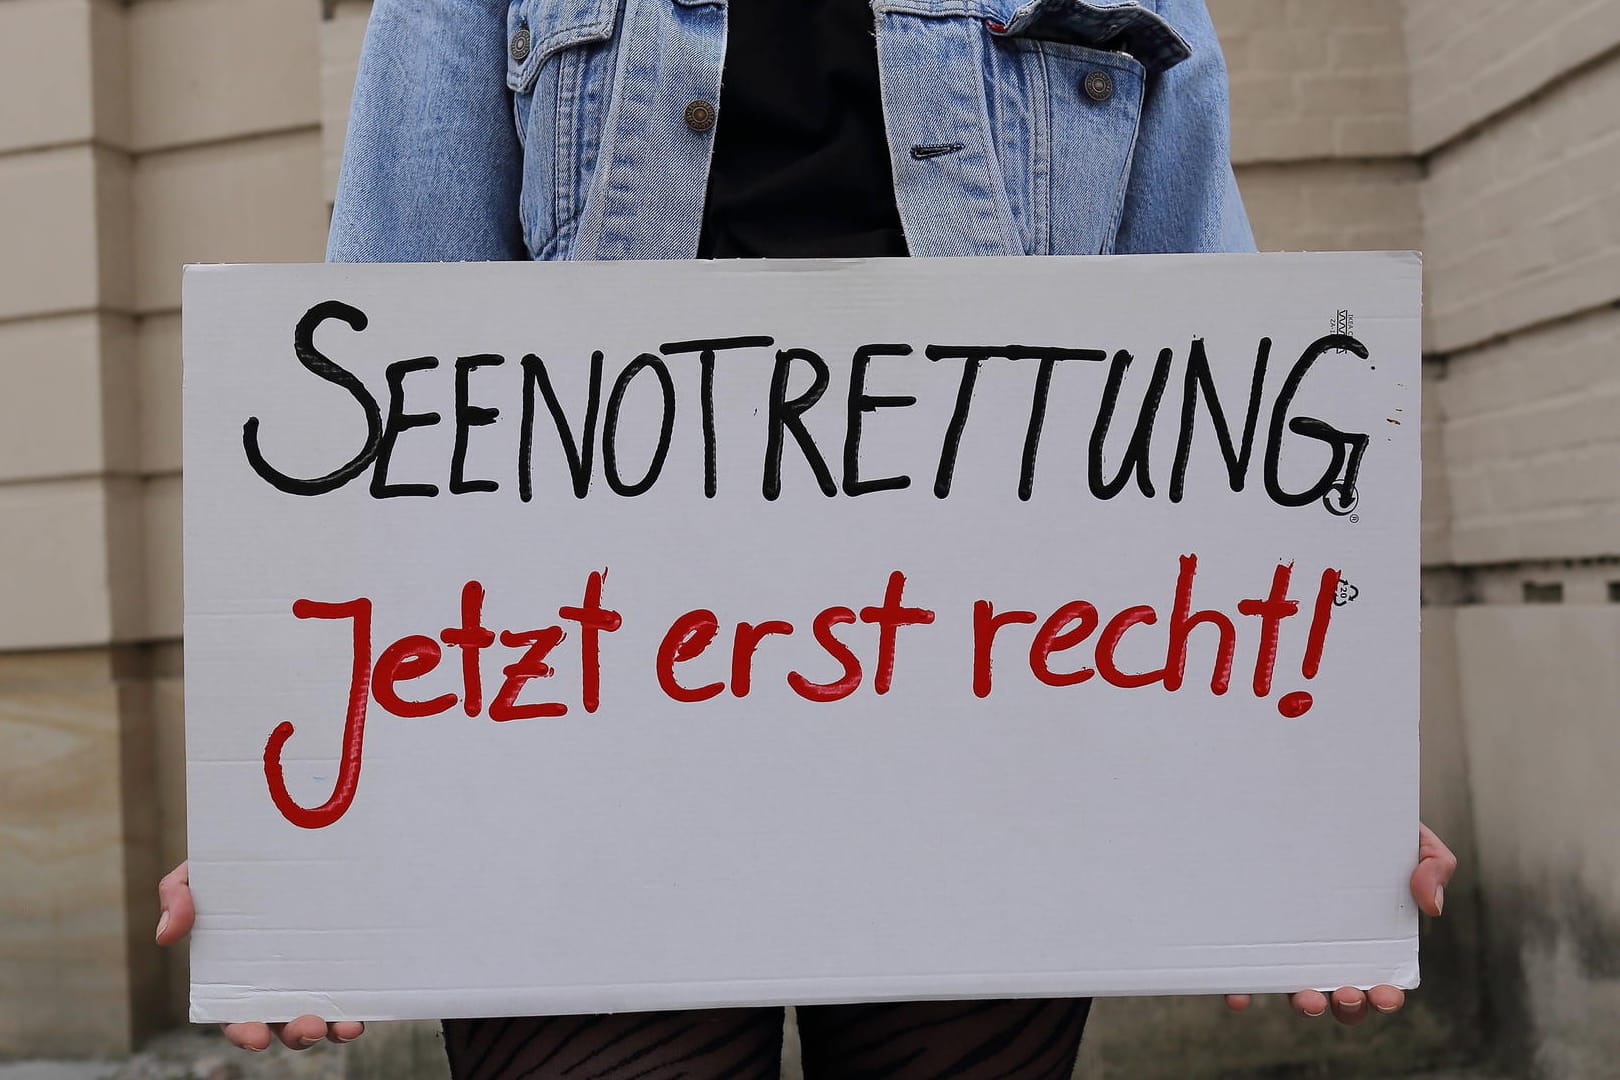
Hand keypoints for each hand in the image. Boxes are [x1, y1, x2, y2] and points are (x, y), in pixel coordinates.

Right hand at [157, 860, 365, 1050]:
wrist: (275, 840)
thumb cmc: (228, 869)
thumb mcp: (196, 876)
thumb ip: (178, 897)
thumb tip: (167, 935)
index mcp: (236, 974)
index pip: (237, 1015)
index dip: (244, 1030)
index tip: (255, 1037)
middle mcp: (275, 980)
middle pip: (284, 1022)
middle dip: (297, 1034)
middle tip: (310, 1028)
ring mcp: (310, 970)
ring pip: (322, 1013)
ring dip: (333, 1028)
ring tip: (346, 1026)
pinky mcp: (341, 955)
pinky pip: (352, 986)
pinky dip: (359, 1002)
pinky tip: (367, 1005)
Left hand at [1224, 822, 1455, 1024]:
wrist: (1323, 797)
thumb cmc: (1372, 827)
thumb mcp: (1413, 840)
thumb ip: (1435, 866)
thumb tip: (1432, 907)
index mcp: (1370, 938)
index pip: (1379, 980)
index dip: (1384, 997)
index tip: (1385, 995)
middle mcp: (1330, 946)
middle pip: (1340, 995)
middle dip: (1347, 1006)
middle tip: (1346, 993)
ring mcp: (1291, 940)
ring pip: (1296, 988)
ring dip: (1303, 1003)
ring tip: (1307, 997)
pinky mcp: (1256, 928)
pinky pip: (1246, 968)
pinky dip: (1242, 991)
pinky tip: (1239, 996)